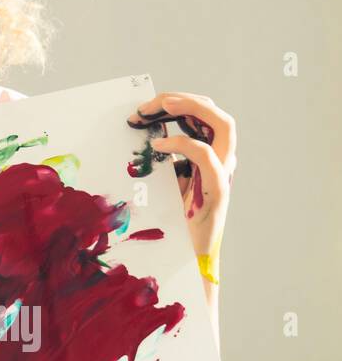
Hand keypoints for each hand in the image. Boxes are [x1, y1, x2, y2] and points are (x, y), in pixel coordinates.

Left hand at [127, 93, 235, 288]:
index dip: (177, 105)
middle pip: (217, 116)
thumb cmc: (170, 223)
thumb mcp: (161, 183)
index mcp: (209, 158)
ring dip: (192, 109)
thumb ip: (158, 161)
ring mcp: (222, 176)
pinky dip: (184, 144)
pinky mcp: (216, 192)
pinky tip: (158, 145)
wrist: (185, 260)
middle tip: (150, 103)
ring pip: (224, 127)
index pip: (205, 117)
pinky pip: (208, 158)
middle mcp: (221, 163)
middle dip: (184, 100)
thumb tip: (136, 138)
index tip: (142, 109)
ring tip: (161, 107)